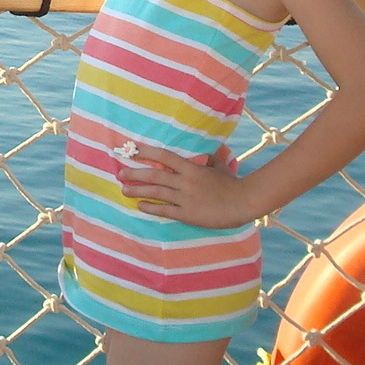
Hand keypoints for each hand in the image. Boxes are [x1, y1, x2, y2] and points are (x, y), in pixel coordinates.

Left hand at [117, 143, 257, 228]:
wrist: (243, 202)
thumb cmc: (232, 183)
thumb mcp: (220, 166)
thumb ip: (208, 158)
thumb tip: (204, 152)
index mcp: (192, 168)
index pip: (164, 156)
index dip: (146, 152)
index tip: (131, 150)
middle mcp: (185, 181)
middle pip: (155, 175)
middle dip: (135, 174)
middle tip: (120, 173)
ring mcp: (185, 198)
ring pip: (156, 192)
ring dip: (138, 191)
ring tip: (124, 190)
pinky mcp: (187, 214)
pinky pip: (165, 210)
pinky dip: (151, 207)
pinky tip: (140, 206)